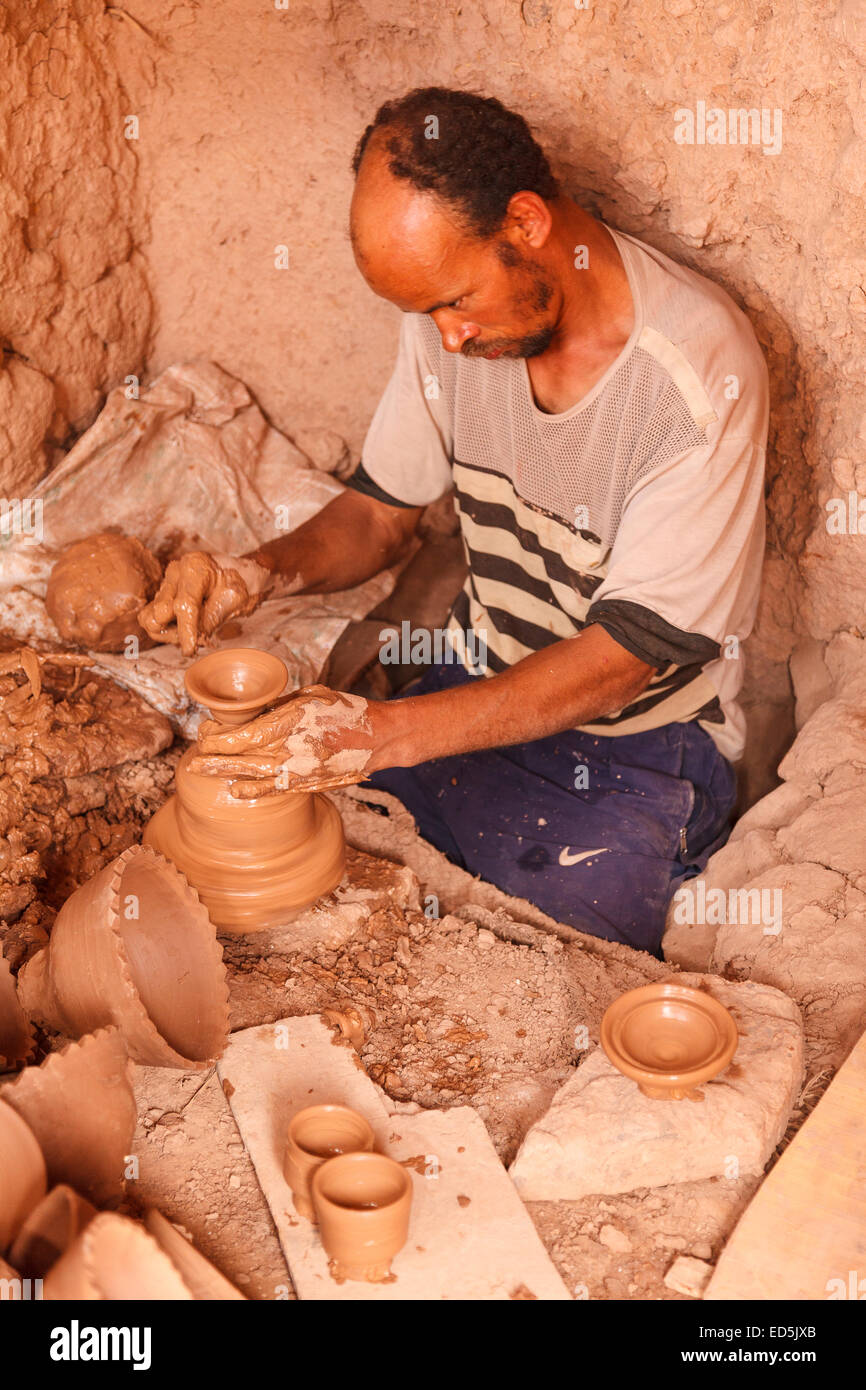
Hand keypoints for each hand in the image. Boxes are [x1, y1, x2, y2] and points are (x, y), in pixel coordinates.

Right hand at [139, 551, 272, 656]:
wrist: (240, 573)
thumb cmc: (241, 583)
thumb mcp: (235, 600)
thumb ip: (212, 618)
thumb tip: (193, 638)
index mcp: (194, 567)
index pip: (184, 605)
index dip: (186, 631)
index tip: (189, 650)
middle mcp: (175, 572)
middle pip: (159, 613)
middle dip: (177, 632)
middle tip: (200, 636)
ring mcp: (166, 583)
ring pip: (150, 619)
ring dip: (168, 633)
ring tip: (192, 632)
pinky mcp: (161, 595)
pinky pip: (151, 619)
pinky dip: (165, 630)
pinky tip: (185, 628)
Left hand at [186, 684, 373, 796]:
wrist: (378, 737)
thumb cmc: (343, 711)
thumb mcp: (310, 696)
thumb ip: (279, 706)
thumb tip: (250, 714)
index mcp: (290, 720)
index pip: (244, 734)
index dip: (219, 737)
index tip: (204, 734)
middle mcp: (291, 746)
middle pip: (242, 756)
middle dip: (214, 758)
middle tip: (194, 760)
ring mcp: (299, 768)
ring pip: (252, 773)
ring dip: (224, 773)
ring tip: (200, 773)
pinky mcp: (307, 783)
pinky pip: (274, 788)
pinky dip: (254, 790)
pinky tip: (236, 791)